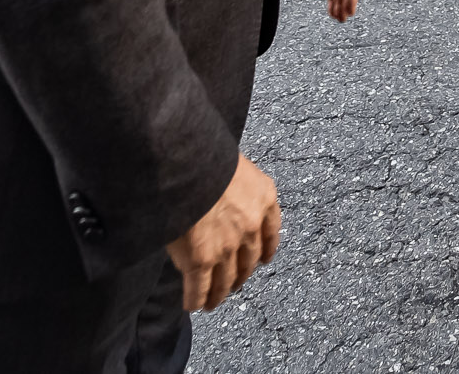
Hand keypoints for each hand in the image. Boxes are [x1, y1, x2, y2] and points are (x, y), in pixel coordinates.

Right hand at [166, 153, 281, 311]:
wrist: (187, 162)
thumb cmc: (205, 154)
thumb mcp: (234, 164)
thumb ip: (236, 185)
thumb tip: (222, 194)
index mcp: (264, 197)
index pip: (271, 230)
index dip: (267, 249)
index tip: (265, 260)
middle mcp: (251, 225)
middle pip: (249, 260)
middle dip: (241, 274)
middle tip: (233, 284)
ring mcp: (228, 245)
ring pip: (226, 280)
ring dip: (219, 293)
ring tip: (212, 301)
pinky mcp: (202, 259)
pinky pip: (201, 287)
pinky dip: (196, 299)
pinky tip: (192, 304)